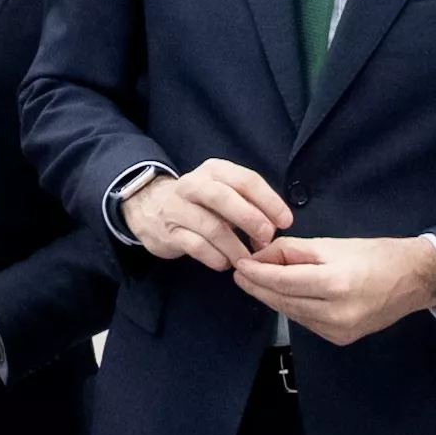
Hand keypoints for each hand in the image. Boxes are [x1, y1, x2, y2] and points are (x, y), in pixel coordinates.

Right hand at [122, 159, 290, 269]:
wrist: (149, 208)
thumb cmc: (200, 203)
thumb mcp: (223, 193)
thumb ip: (248, 206)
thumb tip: (272, 231)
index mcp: (215, 171)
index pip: (246, 180)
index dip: (269, 201)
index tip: (286, 221)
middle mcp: (195, 185)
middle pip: (225, 198)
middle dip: (251, 219)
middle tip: (267, 238)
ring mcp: (178, 209)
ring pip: (211, 227)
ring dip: (235, 246)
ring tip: (247, 260)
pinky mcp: (169, 233)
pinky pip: (196, 246)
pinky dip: (215, 257)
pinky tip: (225, 263)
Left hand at [230, 235, 435, 345]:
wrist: (413, 280)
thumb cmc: (375, 255)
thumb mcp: (333, 244)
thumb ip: (294, 251)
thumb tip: (261, 256)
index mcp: (336, 284)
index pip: (283, 282)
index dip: (257, 274)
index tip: (240, 264)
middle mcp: (336, 313)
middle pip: (284, 301)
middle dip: (258, 287)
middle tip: (239, 274)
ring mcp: (338, 330)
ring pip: (292, 313)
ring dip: (272, 298)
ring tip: (255, 282)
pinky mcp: (340, 339)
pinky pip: (306, 321)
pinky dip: (292, 307)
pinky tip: (283, 295)